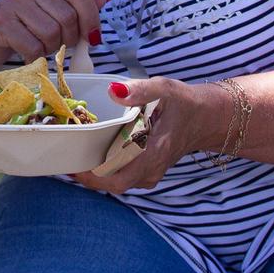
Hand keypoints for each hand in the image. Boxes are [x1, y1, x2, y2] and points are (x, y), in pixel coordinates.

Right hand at [0, 0, 109, 69]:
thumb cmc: (23, 24)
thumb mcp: (52, 10)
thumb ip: (78, 2)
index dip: (91, 16)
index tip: (92, 35)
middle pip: (68, 16)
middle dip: (69, 38)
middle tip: (60, 43)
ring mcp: (13, 1)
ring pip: (51, 33)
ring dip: (50, 48)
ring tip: (40, 45)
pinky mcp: (1, 23)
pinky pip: (33, 46)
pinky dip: (35, 56)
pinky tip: (28, 52)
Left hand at [73, 77, 223, 193]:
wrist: (208, 118)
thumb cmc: (185, 103)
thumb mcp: (165, 89)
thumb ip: (140, 90)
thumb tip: (113, 92)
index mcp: (153, 153)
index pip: (118, 178)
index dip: (92, 177)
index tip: (71, 166)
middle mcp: (151, 169)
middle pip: (113, 183)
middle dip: (87, 175)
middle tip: (65, 158)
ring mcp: (151, 172)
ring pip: (117, 181)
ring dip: (95, 172)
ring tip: (74, 153)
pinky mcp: (148, 170)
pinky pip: (123, 175)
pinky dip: (106, 168)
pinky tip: (92, 152)